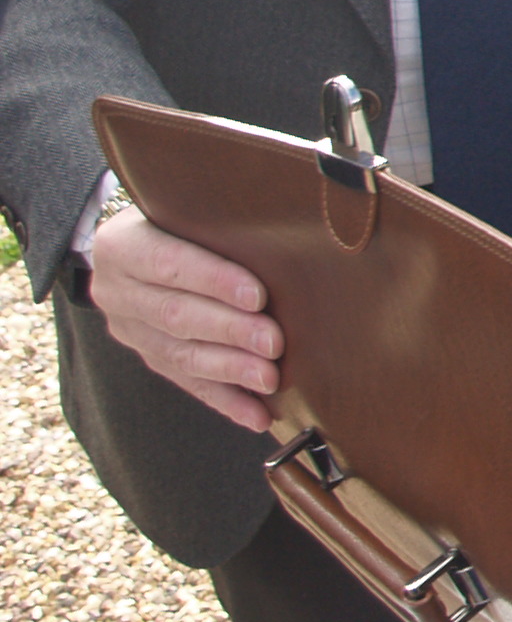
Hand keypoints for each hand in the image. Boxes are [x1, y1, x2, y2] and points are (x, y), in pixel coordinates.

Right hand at [87, 210, 282, 432]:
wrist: (142, 243)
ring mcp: (129, 329)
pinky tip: (257, 415)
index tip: (257, 295)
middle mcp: (115, 290)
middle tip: (274, 342)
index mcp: (121, 245)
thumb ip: (223, 215)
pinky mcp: (147, 356)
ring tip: (270, 379)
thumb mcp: (190, 206)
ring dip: (229, 370)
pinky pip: (187, 383)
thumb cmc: (186, 218)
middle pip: (176, 315)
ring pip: (180, 354)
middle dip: (229, 331)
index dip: (213, 280)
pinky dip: (225, 401)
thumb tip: (286, 221)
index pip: (168, 263)